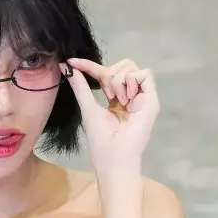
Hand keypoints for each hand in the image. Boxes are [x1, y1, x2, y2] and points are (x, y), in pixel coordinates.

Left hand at [64, 56, 159, 177]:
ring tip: (119, 101)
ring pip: (132, 66)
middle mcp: (130, 94)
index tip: (72, 62)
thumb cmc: (101, 138)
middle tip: (107, 96)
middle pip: (123, 64)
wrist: (114, 155)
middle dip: (109, 75)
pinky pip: (145, 73)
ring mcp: (142, 96)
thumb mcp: (88, 107)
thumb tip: (66, 66)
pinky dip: (132, 82)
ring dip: (119, 81)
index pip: (105, 72)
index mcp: (116, 97)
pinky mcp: (152, 99)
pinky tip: (127, 99)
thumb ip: (80, 86)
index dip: (90, 65)